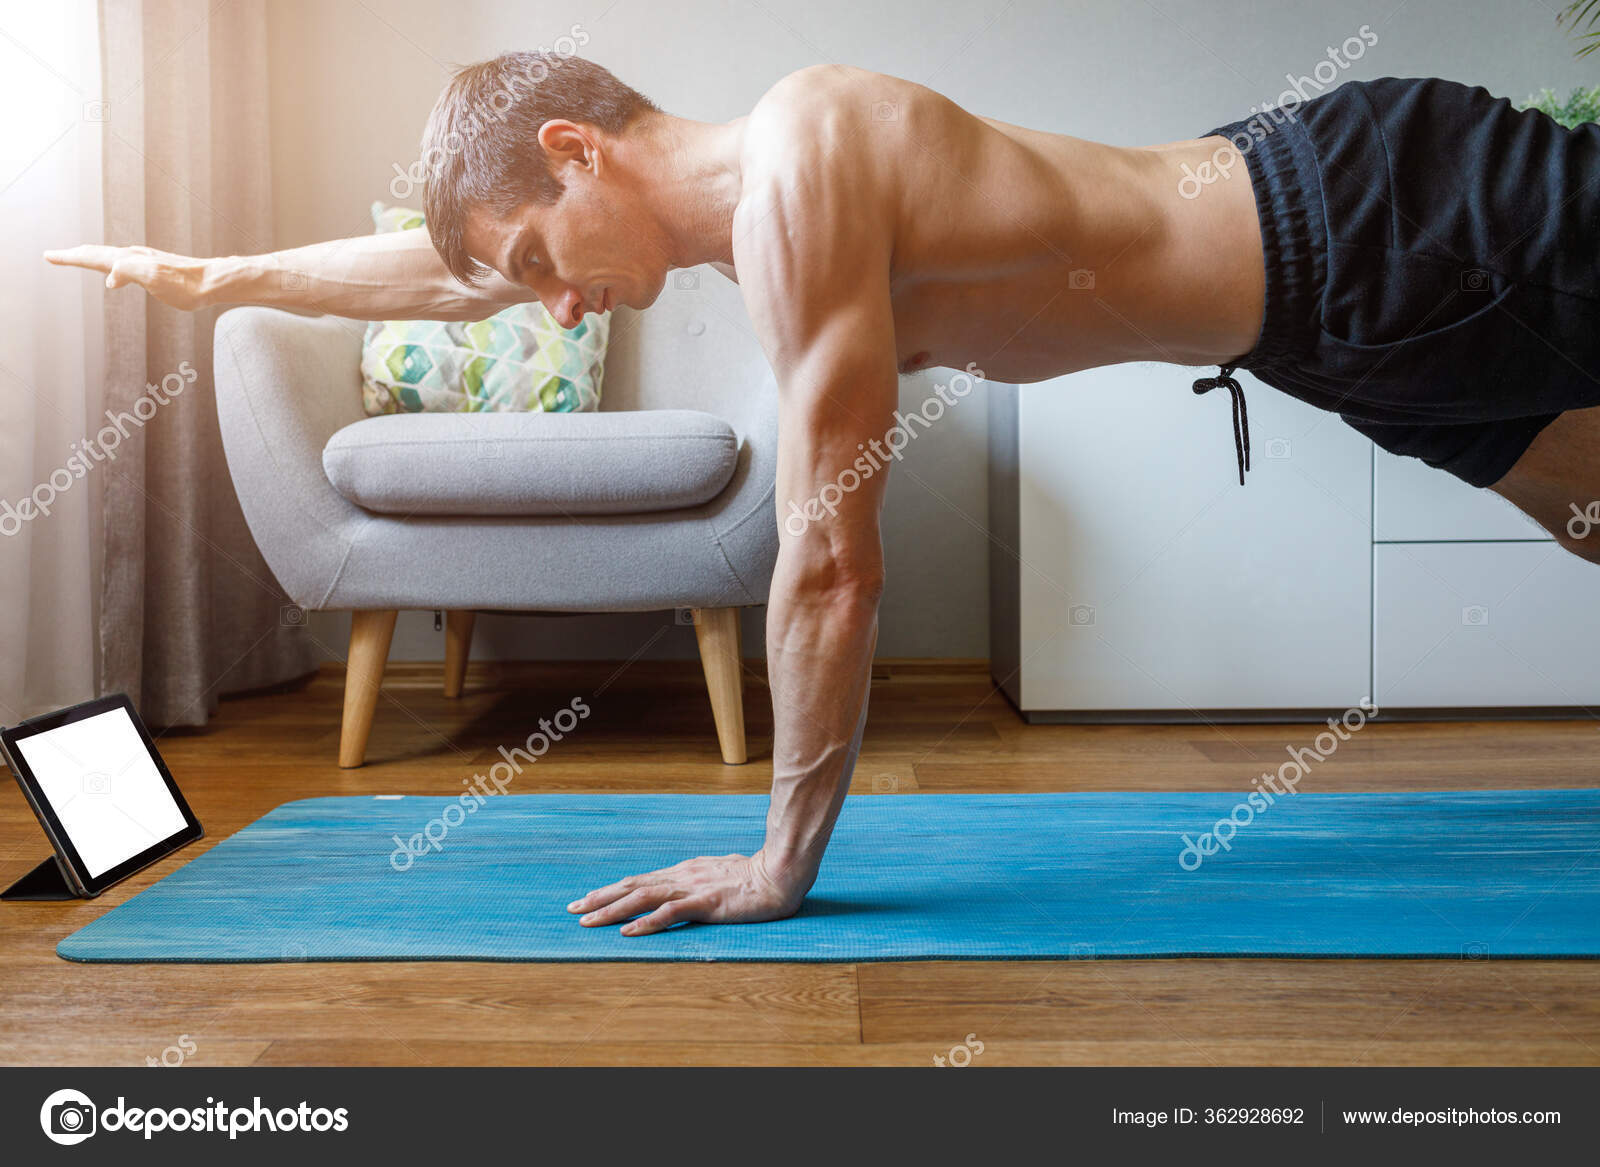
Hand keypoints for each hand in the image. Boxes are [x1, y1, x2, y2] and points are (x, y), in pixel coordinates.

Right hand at [45, 244, 209, 310]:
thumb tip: (109, 278)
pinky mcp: (157, 269)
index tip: (48, 256)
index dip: (69, 257)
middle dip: (74, 255)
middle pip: (98, 253)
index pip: (92, 256)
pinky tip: (117, 274)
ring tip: (79, 258)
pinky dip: (111, 265)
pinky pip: (125, 265)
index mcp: (130, 260)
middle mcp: (136, 257)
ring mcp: (146, 262)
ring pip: (111, 257)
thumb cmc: (187, 285)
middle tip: (53, 256)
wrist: (216, 282)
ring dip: (91, 258)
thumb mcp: (155, 279)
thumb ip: (130, 273)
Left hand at [568, 849, 808, 935]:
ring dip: (613, 910)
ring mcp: (692, 887)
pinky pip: (670, 913)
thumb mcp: (721, 874)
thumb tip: (691, 886)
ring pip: (643, 897)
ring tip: (589, 921)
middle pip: (633, 885)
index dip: (612, 889)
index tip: (588, 898)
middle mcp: (682, 876)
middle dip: (600, 898)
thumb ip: (702, 880)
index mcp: (685, 871)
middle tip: (573, 909)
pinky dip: (646, 922)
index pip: (640, 880)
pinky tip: (628, 931)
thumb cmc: (756, 876)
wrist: (780, 874)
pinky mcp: (706, 903)